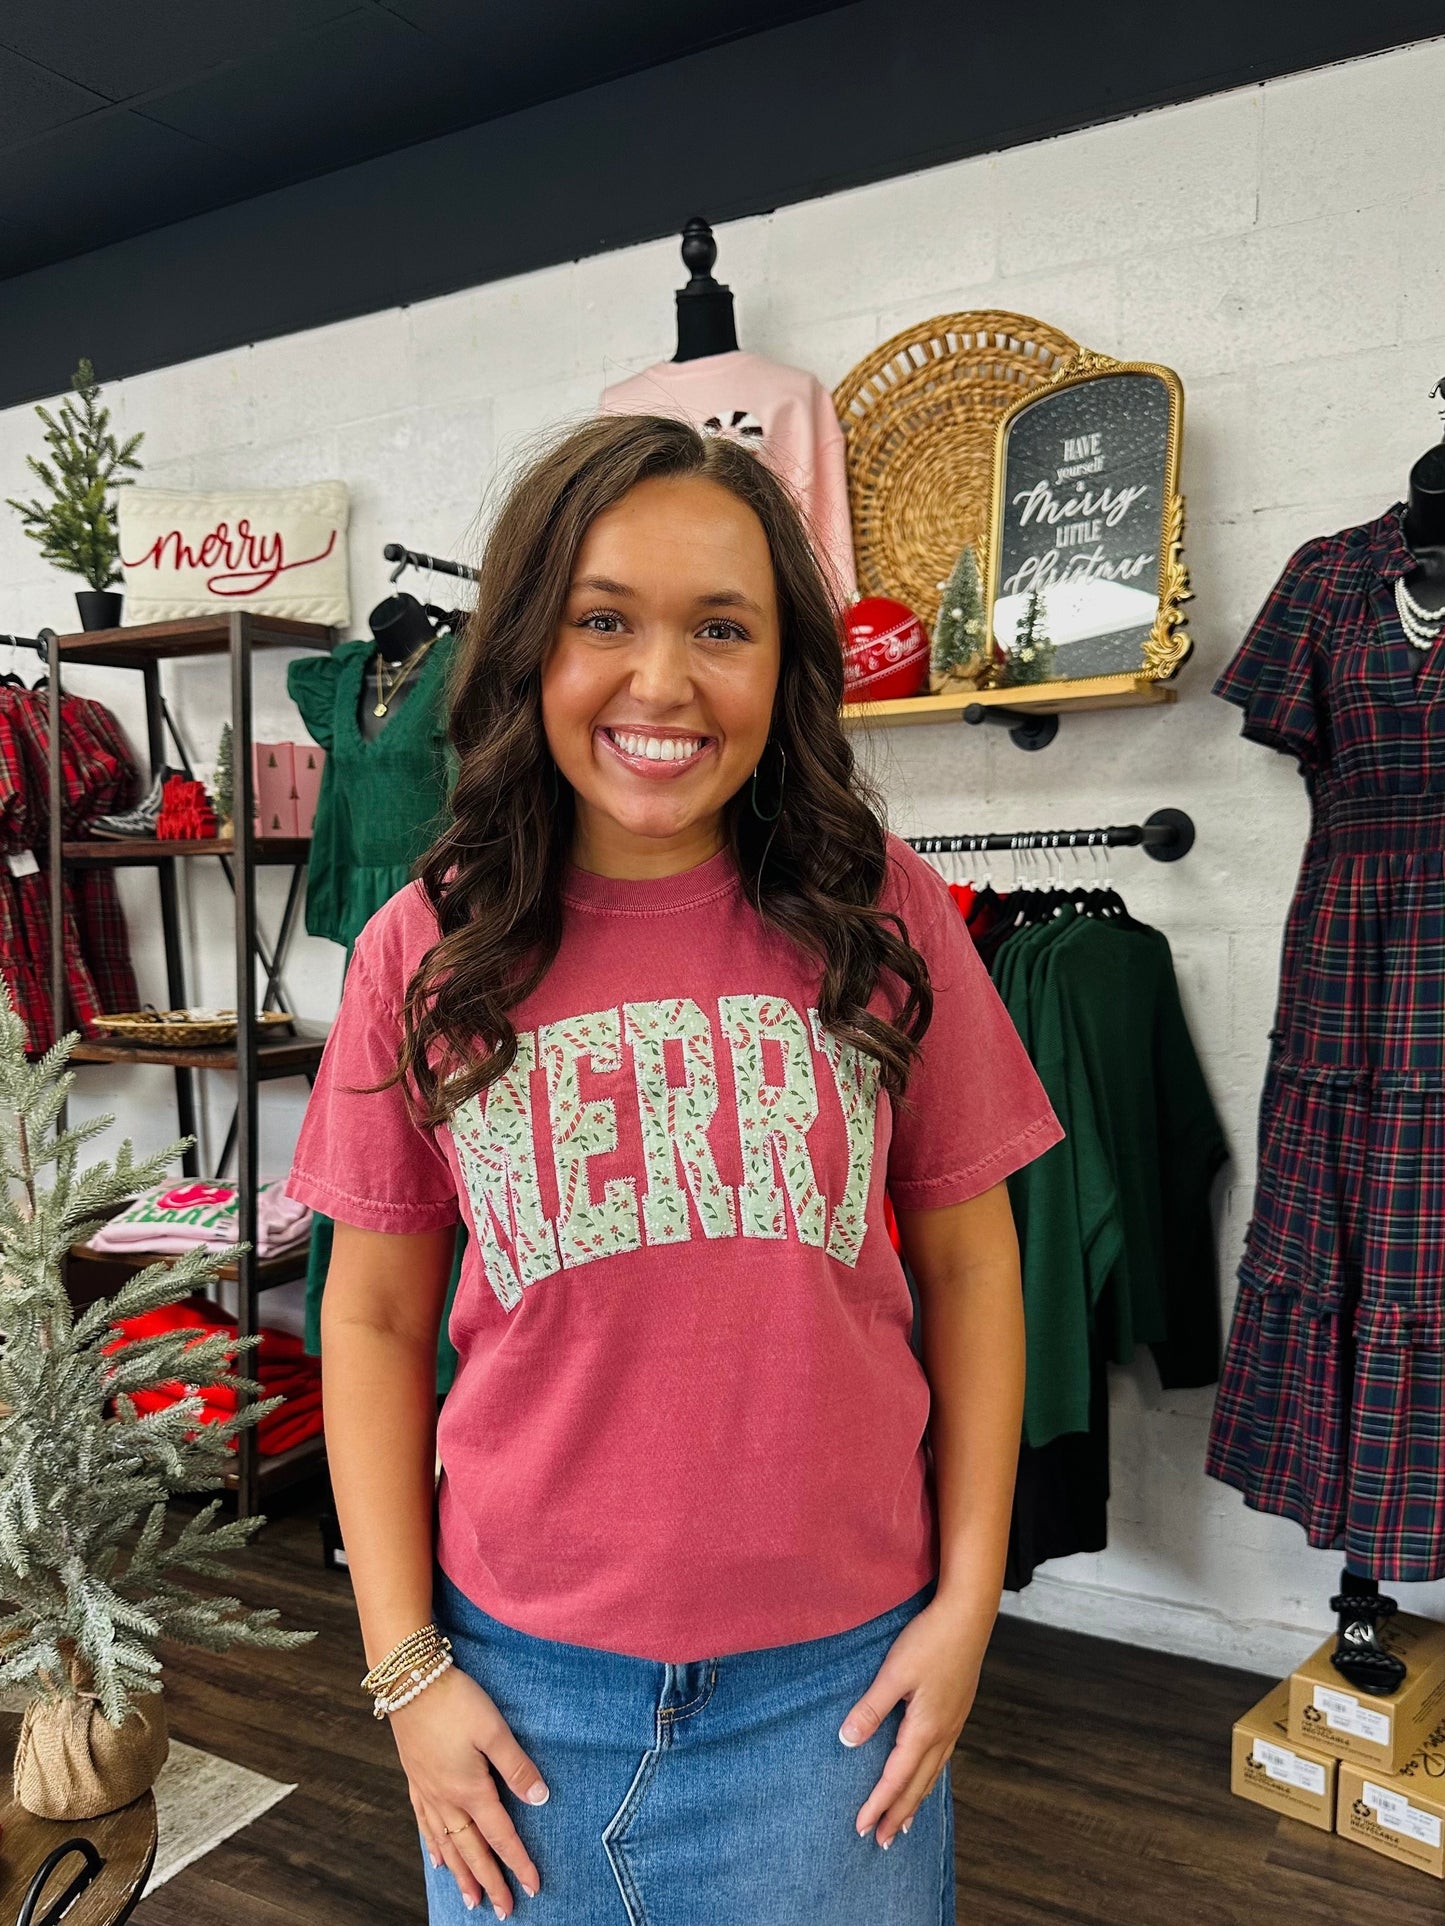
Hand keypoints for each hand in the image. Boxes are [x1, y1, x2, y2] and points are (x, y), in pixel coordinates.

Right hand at [389, 1663, 549, 1917]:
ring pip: (446, 1844)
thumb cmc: (455, 1701)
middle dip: (488, 1881)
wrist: (409, 1681)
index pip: (500, 1836)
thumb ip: (517, 1767)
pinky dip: (433, 1846)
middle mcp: (447, 1799)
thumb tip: (541, 1799)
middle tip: (502, 1910)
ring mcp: (428, 1791)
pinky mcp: (416, 1779)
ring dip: (460, 1874)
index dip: (517, 1863)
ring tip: (470, 1899)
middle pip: (471, 1850)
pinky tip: (436, 1859)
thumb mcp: (495, 1729)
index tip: (531, 1888)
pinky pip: (425, 1824)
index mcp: (471, 1790)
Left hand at [838, 1594, 989, 1848]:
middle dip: (898, 1814)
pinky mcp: (957, 1712)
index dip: (878, 1805)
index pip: (896, 1778)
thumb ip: (870, 1708)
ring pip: (931, 1775)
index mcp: (925, 1729)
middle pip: (917, 1786)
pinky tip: (925, 1776)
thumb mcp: (893, 1672)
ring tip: (903, 1823)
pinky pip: (941, 1758)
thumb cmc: (930, 1640)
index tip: (861, 1828)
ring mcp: (953, 1724)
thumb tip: (846, 1741)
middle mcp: (942, 1734)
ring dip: (914, 1801)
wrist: (969, 1617)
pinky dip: (929, 1778)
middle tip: (881, 1842)